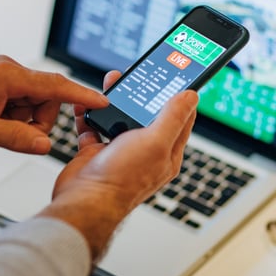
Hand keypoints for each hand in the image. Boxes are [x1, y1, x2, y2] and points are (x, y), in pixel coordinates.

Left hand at [0, 55, 107, 153]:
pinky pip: (17, 100)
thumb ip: (15, 138)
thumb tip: (43, 144)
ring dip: (20, 119)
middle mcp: (9, 70)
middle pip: (46, 98)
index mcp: (9, 76)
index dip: (81, 95)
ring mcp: (2, 75)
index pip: (56, 85)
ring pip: (31, 102)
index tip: (101, 101)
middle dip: (36, 120)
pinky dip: (10, 115)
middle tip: (13, 133)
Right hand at [41, 71, 197, 260]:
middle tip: (138, 74)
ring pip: (120, 117)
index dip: (180, 96)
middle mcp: (145, 152)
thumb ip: (174, 117)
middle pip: (147, 114)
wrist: (84, 201)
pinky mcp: (97, 153)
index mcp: (167, 153)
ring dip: (115, 100)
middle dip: (142, 92)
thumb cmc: (122, 179)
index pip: (181, 119)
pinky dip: (90, 113)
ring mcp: (121, 152)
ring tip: (111, 82)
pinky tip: (87, 103)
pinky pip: (94, 127)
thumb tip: (191, 96)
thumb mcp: (156, 142)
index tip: (177, 76)